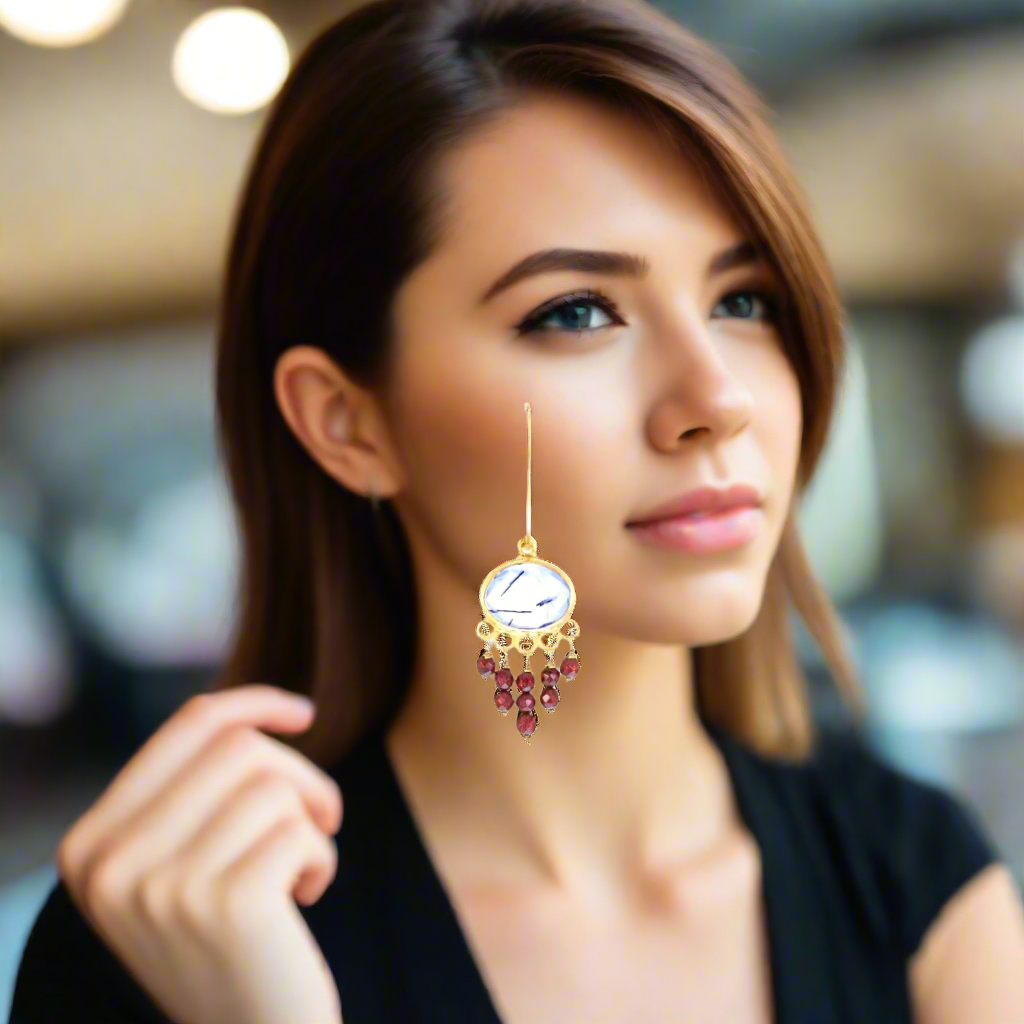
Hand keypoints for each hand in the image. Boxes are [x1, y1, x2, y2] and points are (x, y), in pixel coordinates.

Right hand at [57, 684, 344, 1023]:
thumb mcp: (179, 866)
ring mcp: (162, 886)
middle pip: (241, 747)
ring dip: (311, 824)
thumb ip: (189, 795)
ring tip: (300, 871)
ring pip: (275, 787)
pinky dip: (322, 858)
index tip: (305, 712)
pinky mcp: (225, 906)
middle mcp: (111, 863)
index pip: (189, 726)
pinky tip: (305, 899)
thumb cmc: (226, 941)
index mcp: (91, 843)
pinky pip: (302, 832)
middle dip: (300, 777)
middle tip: (317, 822)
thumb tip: (256, 714)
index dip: (255, 703)